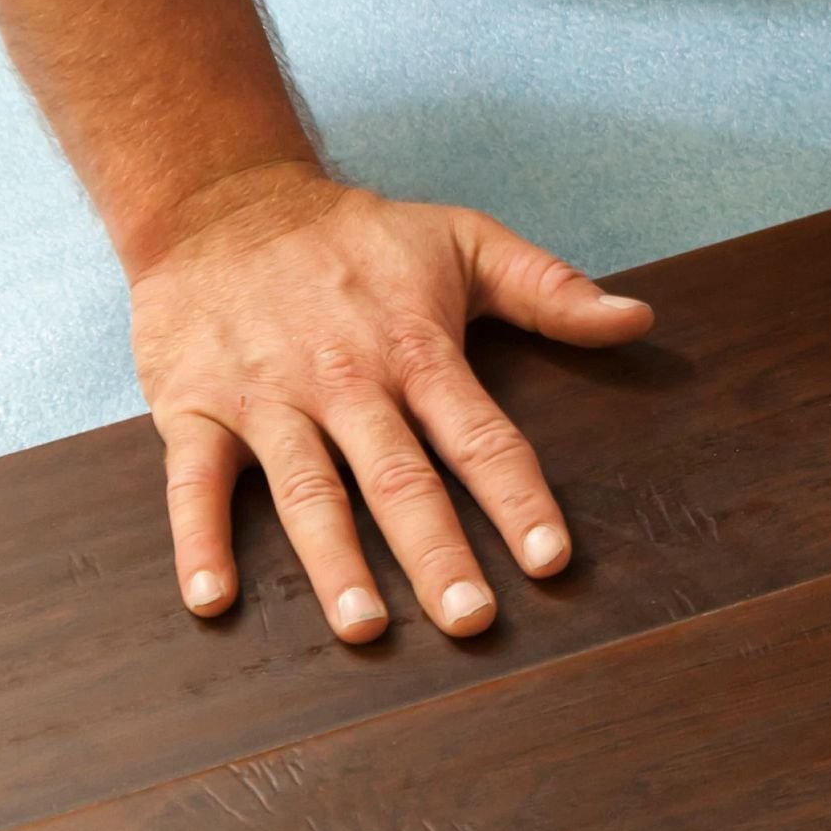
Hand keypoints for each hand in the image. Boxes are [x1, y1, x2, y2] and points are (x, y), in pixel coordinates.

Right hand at [127, 162, 655, 638]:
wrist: (219, 202)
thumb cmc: (354, 237)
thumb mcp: (461, 240)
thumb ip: (549, 288)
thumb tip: (637, 319)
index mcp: (415, 349)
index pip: (480, 435)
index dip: (518, 498)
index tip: (551, 560)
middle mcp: (345, 380)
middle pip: (399, 478)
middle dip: (436, 552)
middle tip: (470, 620)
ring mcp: (267, 396)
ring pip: (306, 489)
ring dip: (334, 560)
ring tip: (362, 628)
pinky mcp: (195, 406)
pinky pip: (193, 481)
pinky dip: (198, 539)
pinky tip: (211, 600)